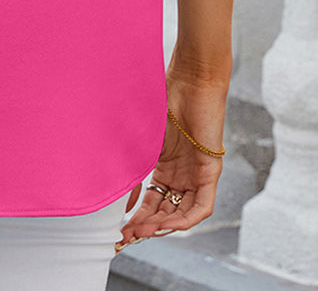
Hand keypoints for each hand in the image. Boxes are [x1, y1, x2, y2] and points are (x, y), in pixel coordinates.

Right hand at [115, 71, 227, 253]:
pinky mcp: (210, 171)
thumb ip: (129, 156)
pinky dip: (185, 219)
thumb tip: (107, 179)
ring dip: (162, 227)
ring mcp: (196, 173)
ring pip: (181, 213)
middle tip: (124, 237)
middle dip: (144, 227)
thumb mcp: (141, 132)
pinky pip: (201, 206)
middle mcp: (182, 174)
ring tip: (140, 232)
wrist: (189, 79)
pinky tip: (166, 224)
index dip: (135, 217)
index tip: (118, 228)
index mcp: (165, 165)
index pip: (152, 201)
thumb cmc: (165, 96)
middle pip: (164, 212)